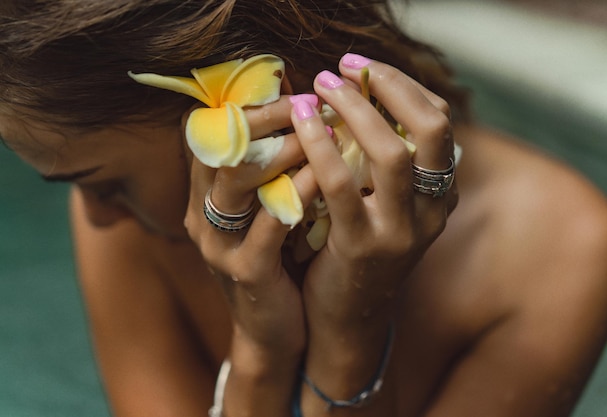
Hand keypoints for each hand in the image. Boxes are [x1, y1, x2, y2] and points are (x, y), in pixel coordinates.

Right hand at [182, 97, 317, 415]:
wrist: (273, 330)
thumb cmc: (279, 257)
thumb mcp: (268, 207)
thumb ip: (273, 164)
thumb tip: (300, 106)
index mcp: (205, 195)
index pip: (211, 132)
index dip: (247, 106)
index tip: (290, 90)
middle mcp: (202, 216)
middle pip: (219, 148)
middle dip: (263, 119)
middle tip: (307, 101)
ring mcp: (220, 246)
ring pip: (237, 182)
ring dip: (280, 150)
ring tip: (319, 130)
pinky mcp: (246, 273)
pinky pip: (268, 226)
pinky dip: (296, 195)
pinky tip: (325, 177)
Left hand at [290, 54, 455, 414]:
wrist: (347, 318)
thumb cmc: (358, 250)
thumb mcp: (383, 204)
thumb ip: (382, 161)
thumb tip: (355, 98)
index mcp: (439, 193)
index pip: (439, 122)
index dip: (404, 86)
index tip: (364, 68)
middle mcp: (432, 211)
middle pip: (430, 130)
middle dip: (389, 87)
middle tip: (344, 66)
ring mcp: (401, 232)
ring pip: (391, 154)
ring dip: (354, 110)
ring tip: (318, 87)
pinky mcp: (361, 248)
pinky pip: (341, 186)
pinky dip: (320, 147)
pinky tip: (301, 124)